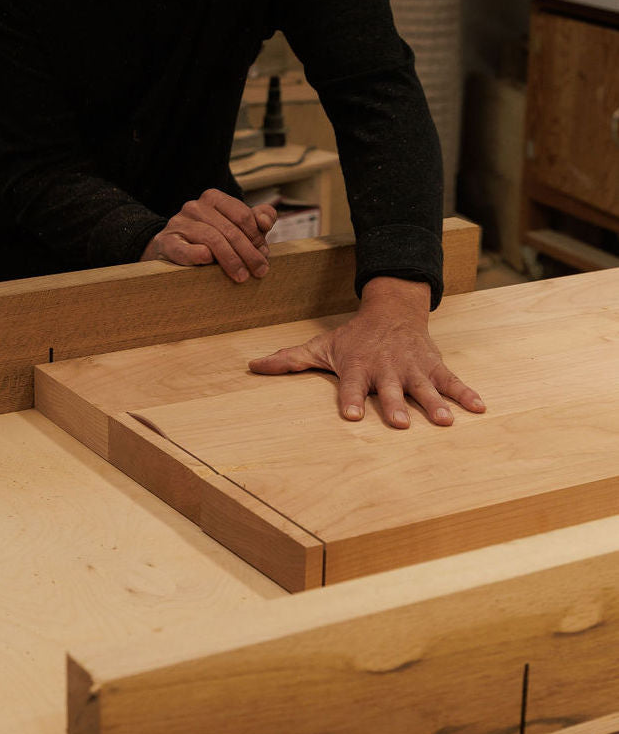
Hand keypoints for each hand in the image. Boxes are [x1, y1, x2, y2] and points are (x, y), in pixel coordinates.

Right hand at [141, 189, 276, 282]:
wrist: (172, 247)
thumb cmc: (210, 237)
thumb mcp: (234, 225)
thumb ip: (255, 220)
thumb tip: (266, 222)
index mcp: (213, 198)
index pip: (242, 215)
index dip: (257, 237)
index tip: (264, 254)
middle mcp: (195, 206)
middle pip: (229, 229)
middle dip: (248, 252)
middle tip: (260, 270)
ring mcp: (179, 223)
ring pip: (211, 238)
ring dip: (231, 259)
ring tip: (242, 276)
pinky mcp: (166, 242)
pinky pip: (184, 248)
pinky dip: (198, 255)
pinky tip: (209, 262)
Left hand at [248, 275, 485, 427]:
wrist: (391, 310)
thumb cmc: (353, 337)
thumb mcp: (321, 346)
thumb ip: (289, 361)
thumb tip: (253, 366)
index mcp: (357, 366)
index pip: (351, 385)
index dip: (351, 399)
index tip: (352, 417)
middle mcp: (385, 367)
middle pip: (389, 390)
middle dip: (394, 405)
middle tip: (399, 424)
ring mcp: (412, 366)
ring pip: (423, 387)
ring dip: (434, 403)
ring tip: (444, 421)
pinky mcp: (433, 365)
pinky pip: (452, 380)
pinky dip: (466, 393)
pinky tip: (480, 407)